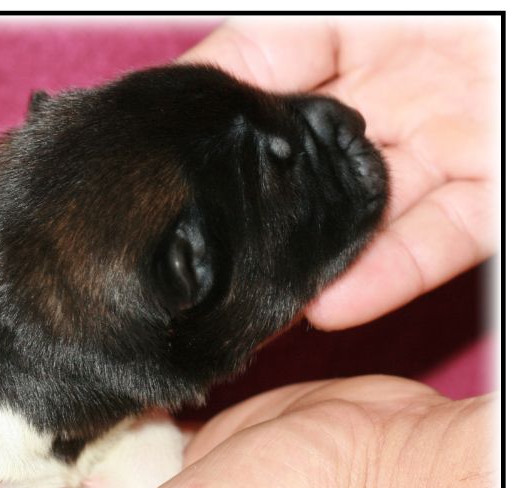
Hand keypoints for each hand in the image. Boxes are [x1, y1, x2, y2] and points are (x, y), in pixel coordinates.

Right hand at [179, 18, 499, 329]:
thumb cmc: (481, 7)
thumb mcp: (362, 4)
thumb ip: (272, 36)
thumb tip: (193, 80)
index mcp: (358, 25)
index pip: (260, 72)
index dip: (210, 120)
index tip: (157, 168)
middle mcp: (395, 84)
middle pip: (306, 159)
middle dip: (258, 207)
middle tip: (203, 258)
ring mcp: (447, 138)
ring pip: (364, 212)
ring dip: (314, 260)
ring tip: (263, 304)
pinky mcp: (495, 189)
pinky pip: (435, 240)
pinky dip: (387, 274)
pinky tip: (334, 306)